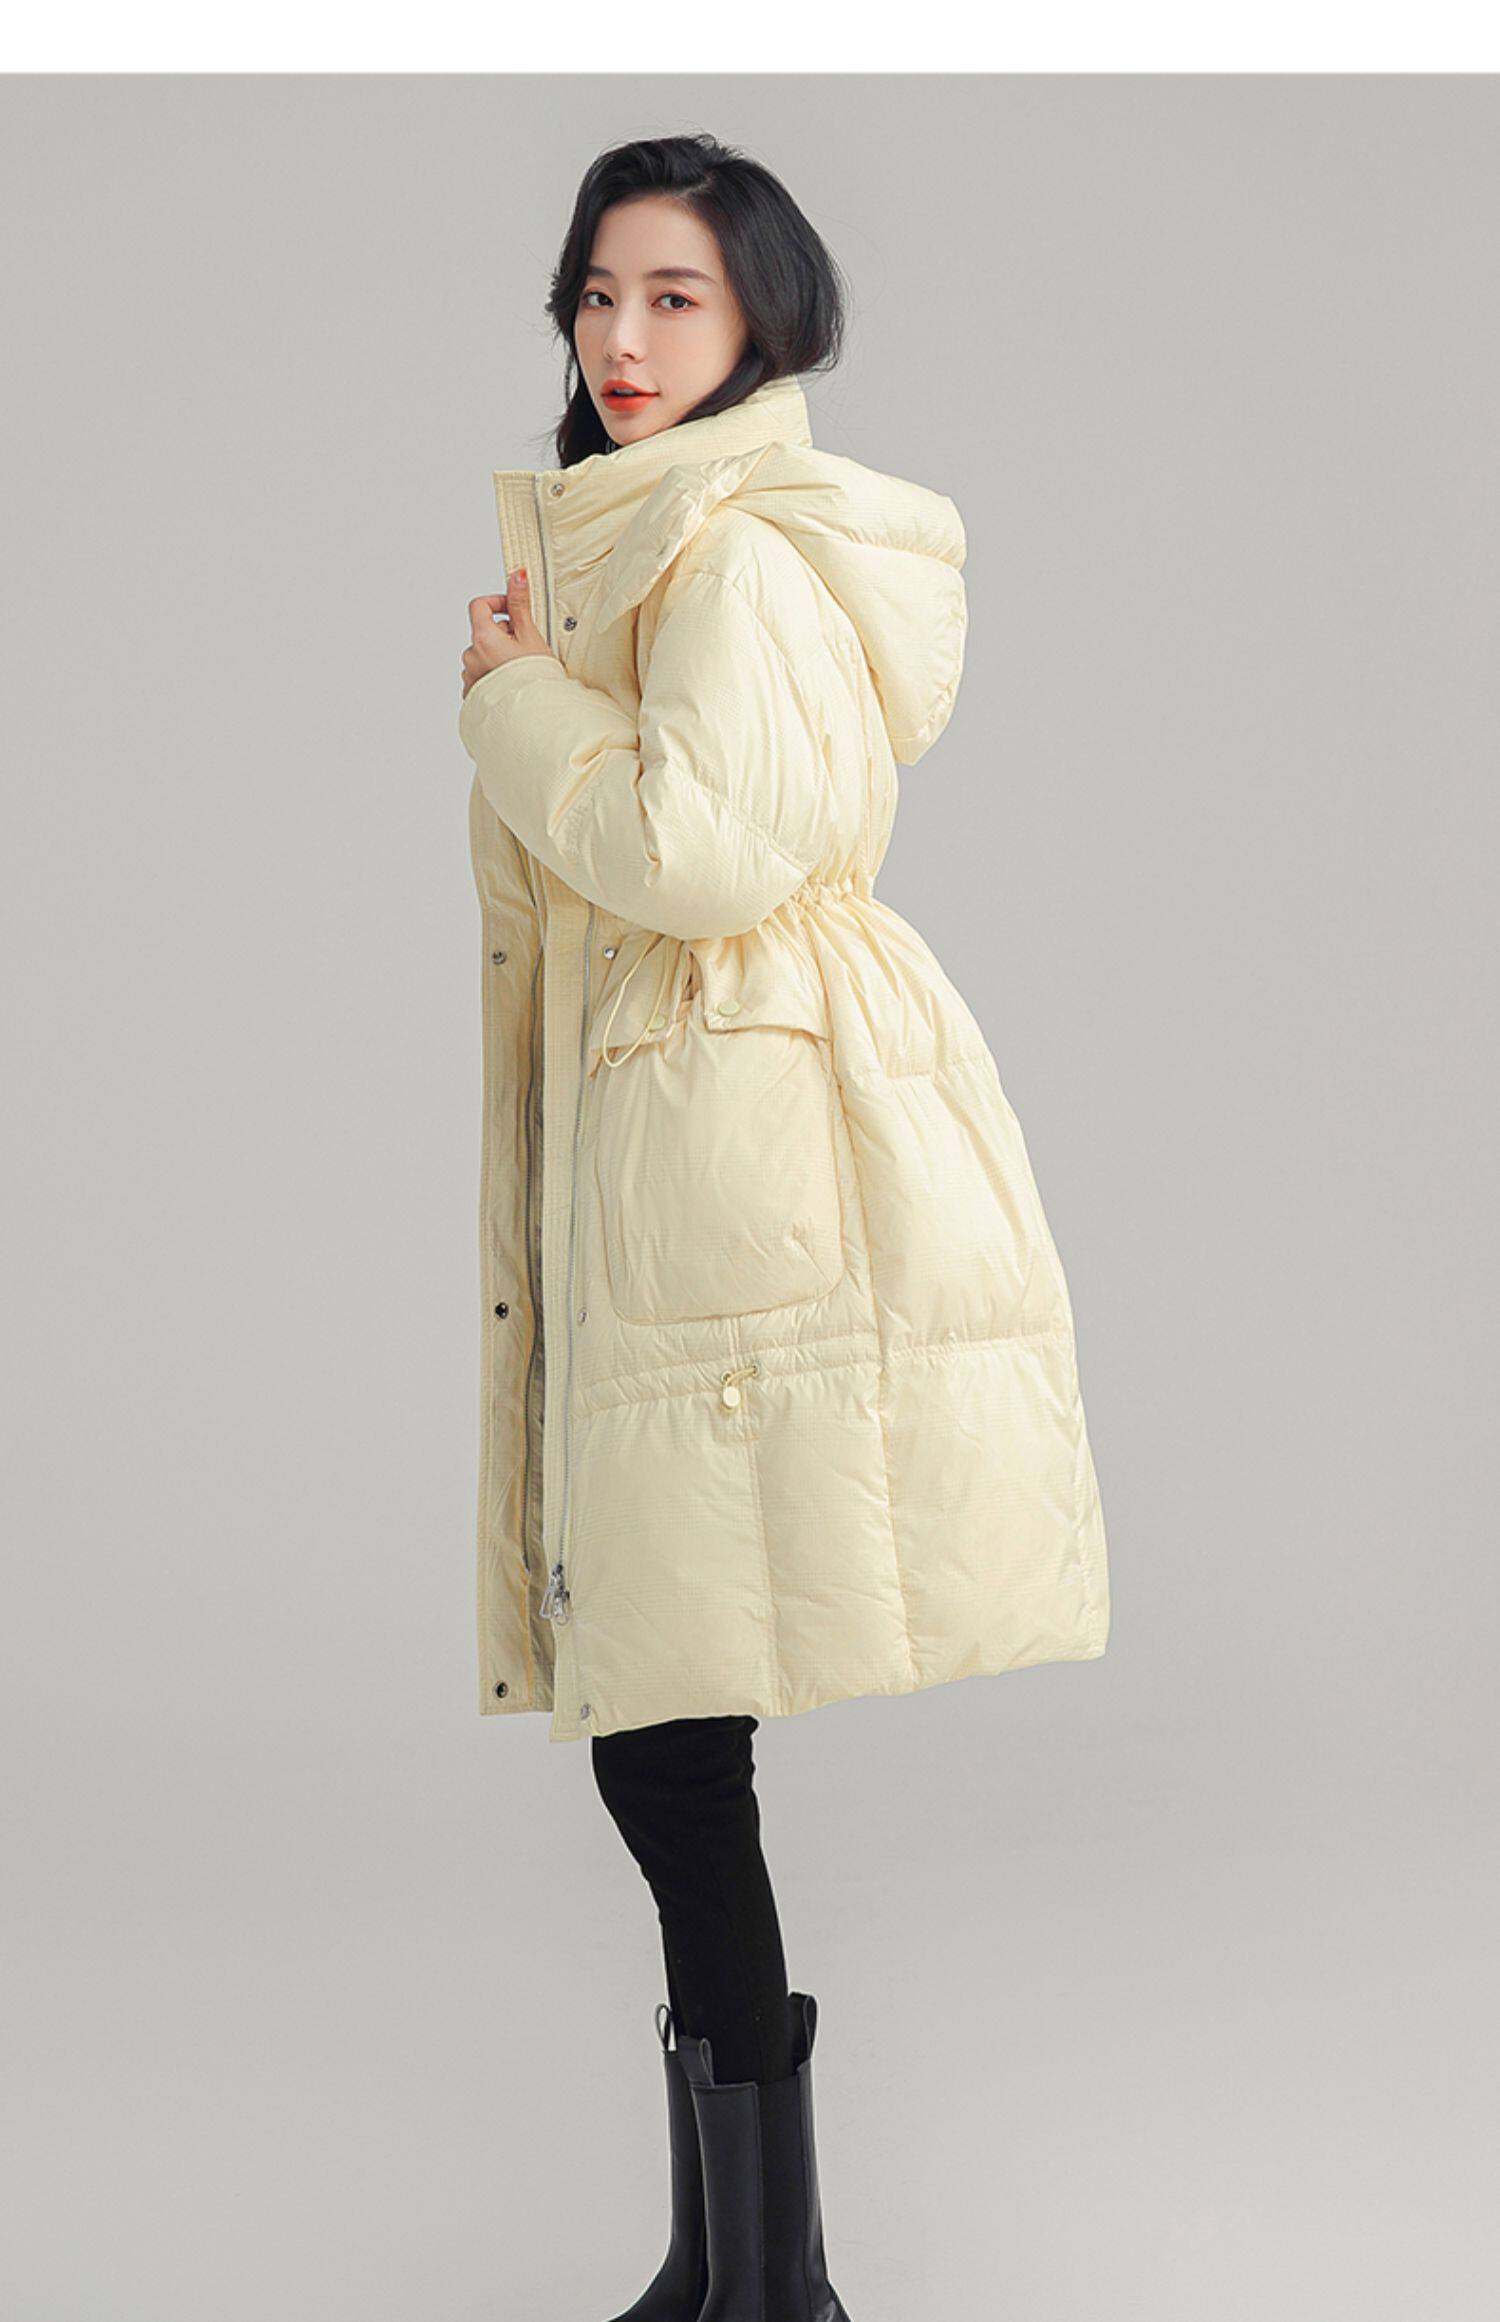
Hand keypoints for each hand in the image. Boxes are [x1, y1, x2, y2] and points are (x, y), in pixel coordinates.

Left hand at [461, 570, 555, 696]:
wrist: (534, 718)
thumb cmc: (535, 680)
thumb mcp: (531, 637)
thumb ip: (520, 605)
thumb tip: (516, 576)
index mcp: (483, 638)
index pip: (479, 605)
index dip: (496, 603)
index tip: (512, 611)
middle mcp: (471, 656)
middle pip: (483, 633)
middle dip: (502, 635)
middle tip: (525, 647)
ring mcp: (470, 677)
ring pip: (482, 655)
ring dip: (498, 656)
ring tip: (520, 669)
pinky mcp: (472, 695)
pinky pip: (481, 676)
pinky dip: (493, 675)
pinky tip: (511, 683)